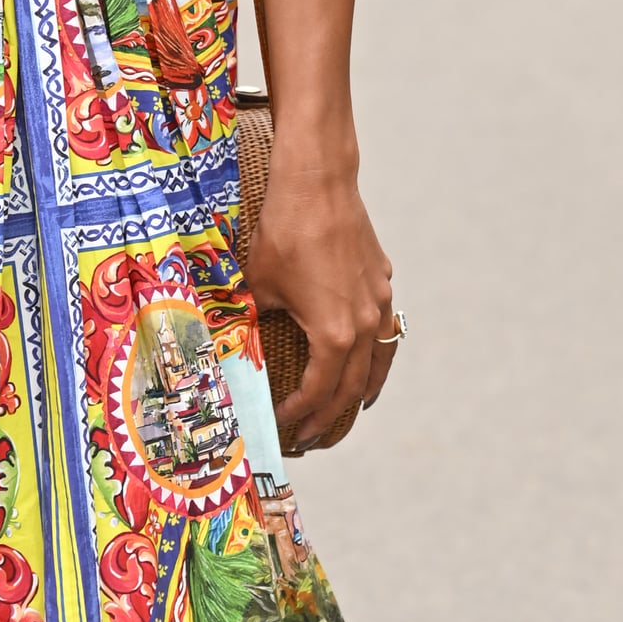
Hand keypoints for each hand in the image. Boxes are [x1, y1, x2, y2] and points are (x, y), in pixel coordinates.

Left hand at [244, 160, 399, 455]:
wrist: (318, 184)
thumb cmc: (284, 233)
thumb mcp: (258, 287)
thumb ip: (253, 322)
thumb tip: (237, 344)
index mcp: (336, 335)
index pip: (319, 392)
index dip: (299, 415)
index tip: (283, 426)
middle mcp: (367, 324)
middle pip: (353, 387)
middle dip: (331, 417)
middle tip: (313, 438)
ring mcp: (379, 301)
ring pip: (380, 360)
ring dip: (364, 391)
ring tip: (353, 410)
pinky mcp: (381, 280)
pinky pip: (384, 328)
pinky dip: (376, 352)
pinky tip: (366, 354)